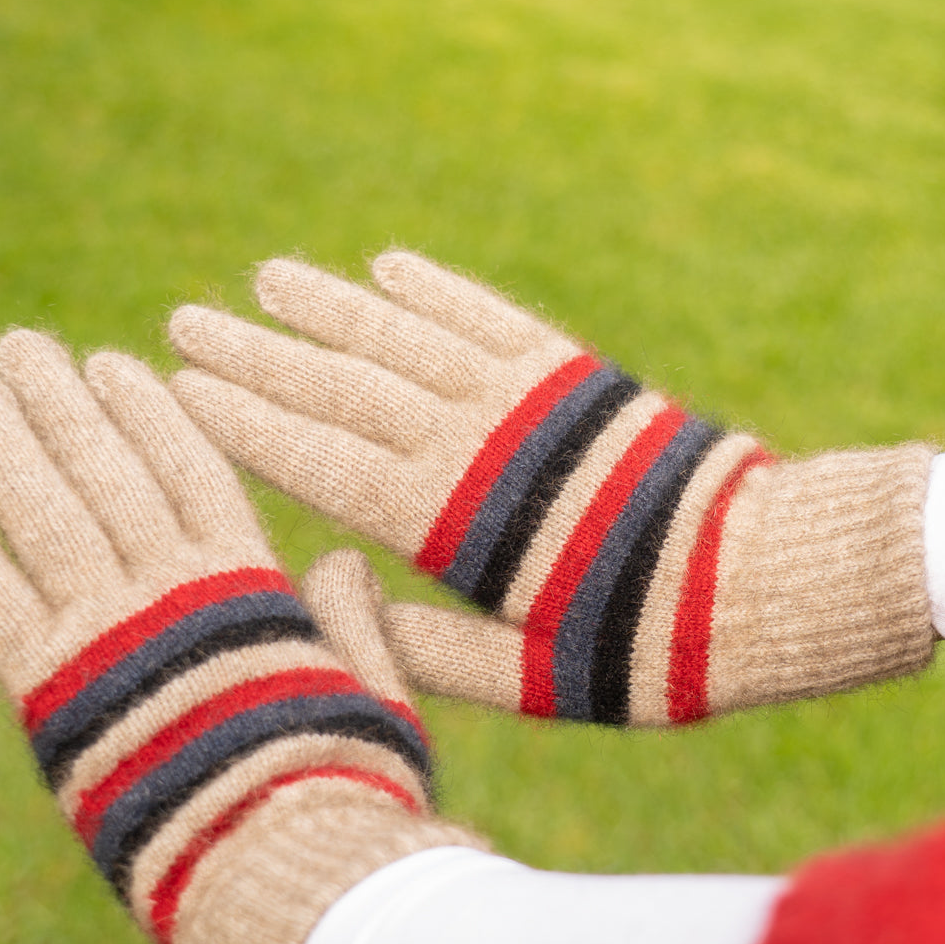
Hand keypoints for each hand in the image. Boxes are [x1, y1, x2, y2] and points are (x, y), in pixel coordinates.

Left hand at [0, 331, 482, 943]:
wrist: (293, 879)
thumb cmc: (346, 792)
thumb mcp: (375, 694)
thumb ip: (354, 622)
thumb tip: (342, 561)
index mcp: (250, 588)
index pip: (189, 469)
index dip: (146, 413)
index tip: (113, 364)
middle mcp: (170, 594)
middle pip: (102, 472)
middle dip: (58, 403)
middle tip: (19, 347)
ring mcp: (106, 637)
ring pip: (43, 510)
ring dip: (2, 441)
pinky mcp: (49, 695)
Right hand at [167, 252, 934, 725]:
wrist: (768, 575)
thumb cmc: (642, 645)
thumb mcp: (531, 677)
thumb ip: (429, 648)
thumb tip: (338, 599)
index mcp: (450, 519)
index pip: (317, 457)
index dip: (241, 420)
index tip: (176, 387)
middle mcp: (475, 440)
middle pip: (341, 385)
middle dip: (255, 354)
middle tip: (182, 320)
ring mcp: (525, 397)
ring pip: (403, 336)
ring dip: (328, 306)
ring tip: (264, 280)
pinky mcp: (572, 374)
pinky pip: (484, 315)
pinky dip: (432, 289)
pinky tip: (384, 266)